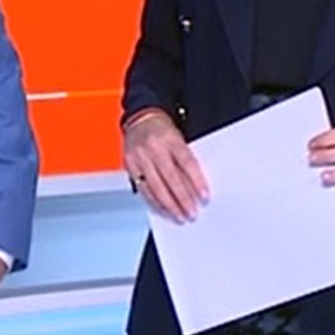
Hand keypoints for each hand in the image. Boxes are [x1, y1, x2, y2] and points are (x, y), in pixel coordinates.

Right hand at [122, 108, 208, 222]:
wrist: (140, 118)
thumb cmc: (162, 129)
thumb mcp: (179, 137)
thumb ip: (185, 159)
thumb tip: (196, 185)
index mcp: (171, 139)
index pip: (187, 163)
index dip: (197, 182)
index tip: (204, 196)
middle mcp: (154, 148)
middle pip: (171, 178)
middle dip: (182, 199)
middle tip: (192, 213)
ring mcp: (140, 157)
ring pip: (156, 187)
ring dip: (169, 205)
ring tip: (179, 216)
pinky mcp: (130, 165)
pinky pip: (143, 188)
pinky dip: (154, 201)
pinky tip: (163, 209)